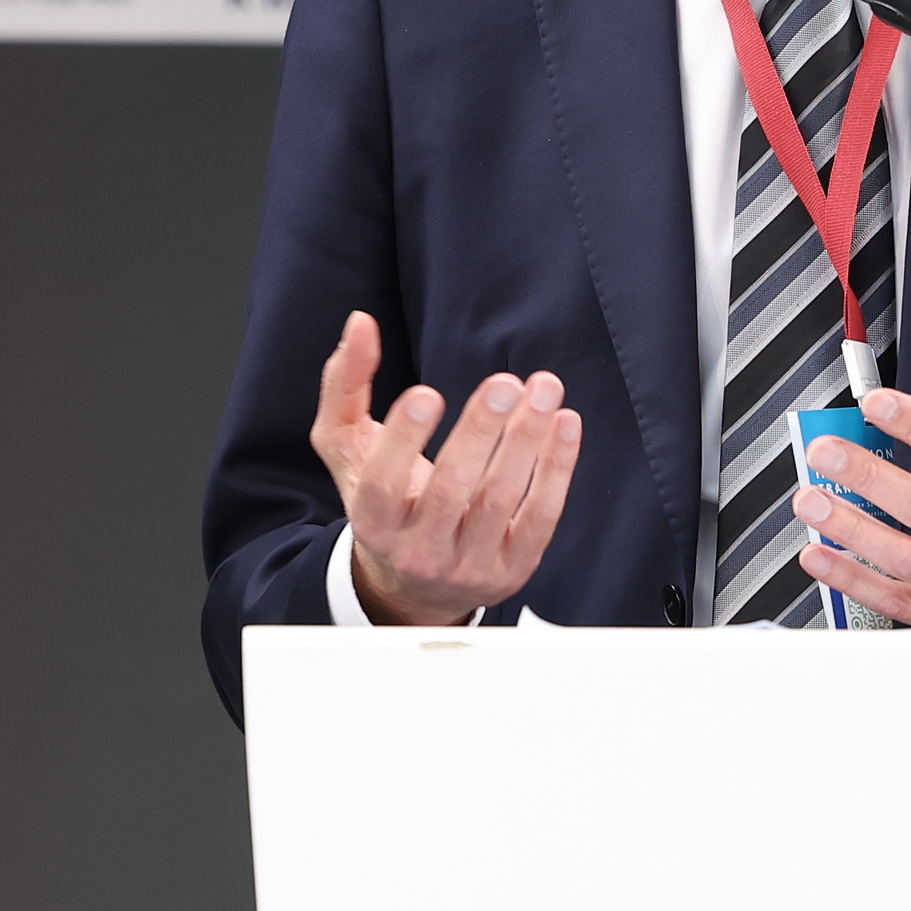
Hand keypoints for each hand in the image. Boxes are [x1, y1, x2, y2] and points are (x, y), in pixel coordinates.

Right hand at [310, 311, 583, 625]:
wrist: (416, 587)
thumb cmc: (383, 501)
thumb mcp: (349, 449)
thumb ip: (345, 387)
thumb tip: (361, 323)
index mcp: (372, 523)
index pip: (383, 485)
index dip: (404, 441)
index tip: (427, 394)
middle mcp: (419, 551)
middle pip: (450, 492)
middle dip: (479, 433)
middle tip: (504, 382)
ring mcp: (469, 565)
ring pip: (500, 501)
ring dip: (526, 440)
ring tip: (543, 389)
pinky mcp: (514, 568)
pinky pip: (541, 517)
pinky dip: (556, 469)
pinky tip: (564, 424)